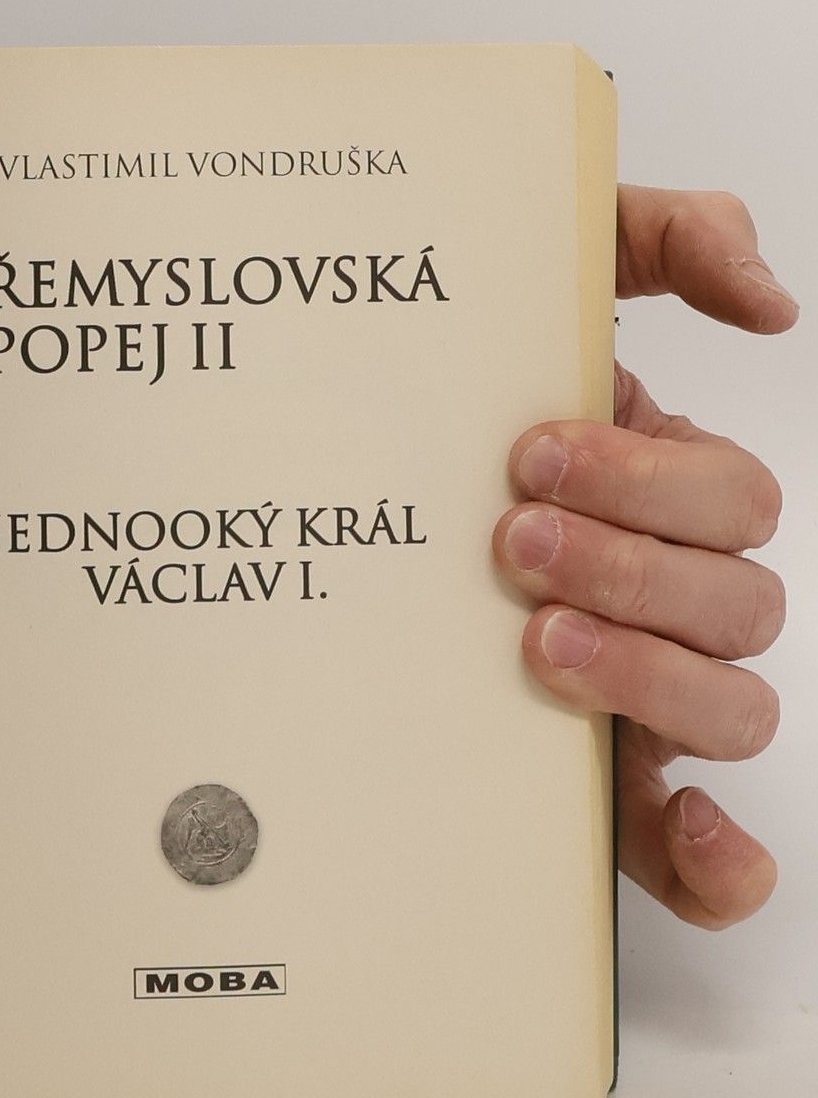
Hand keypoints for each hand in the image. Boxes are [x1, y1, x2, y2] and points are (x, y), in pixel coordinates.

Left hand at [495, 186, 795, 928]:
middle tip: (507, 539)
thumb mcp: (538, 282)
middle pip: (739, 601)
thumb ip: (659, 238)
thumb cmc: (442, 402)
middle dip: (631, 564)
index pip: (731, 501)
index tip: (526, 454)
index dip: (650, 483)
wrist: (326, 488)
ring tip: (532, 642)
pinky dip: (719, 859)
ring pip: (732, 706)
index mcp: (659, 493)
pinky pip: (692, 850)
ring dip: (653, 678)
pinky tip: (693, 834)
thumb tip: (772, 300)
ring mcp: (636, 694)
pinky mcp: (594, 789)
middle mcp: (664, 596)